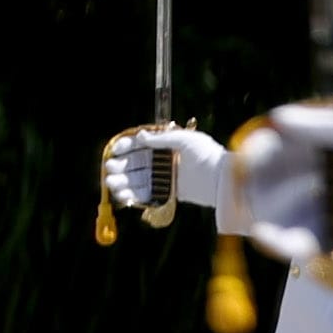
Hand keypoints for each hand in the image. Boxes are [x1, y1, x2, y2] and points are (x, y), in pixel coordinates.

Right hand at [101, 124, 225, 217]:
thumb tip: (139, 136)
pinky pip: (145, 195)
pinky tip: (123, 196)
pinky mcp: (166, 193)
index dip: (126, 147)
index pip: (139, 145)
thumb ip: (161, 139)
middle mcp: (162, 161)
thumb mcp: (186, 140)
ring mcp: (163, 178)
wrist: (222, 178)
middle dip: (120, 166)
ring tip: (112, 183)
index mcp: (165, 146)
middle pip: (134, 164)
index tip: (116, 150)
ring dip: (121, 182)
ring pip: (136, 180)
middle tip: (110, 169)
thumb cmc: (207, 154)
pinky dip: (132, 196)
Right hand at [229, 101, 332, 258]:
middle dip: (263, 197)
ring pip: (299, 211)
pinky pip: (321, 233)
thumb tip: (277, 118)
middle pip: (284, 181)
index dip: (261, 154)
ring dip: (281, 225)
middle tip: (248, 211)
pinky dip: (304, 241)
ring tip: (270, 240)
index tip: (244, 166)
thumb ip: (325, 127)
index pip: (287, 142)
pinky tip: (293, 250)